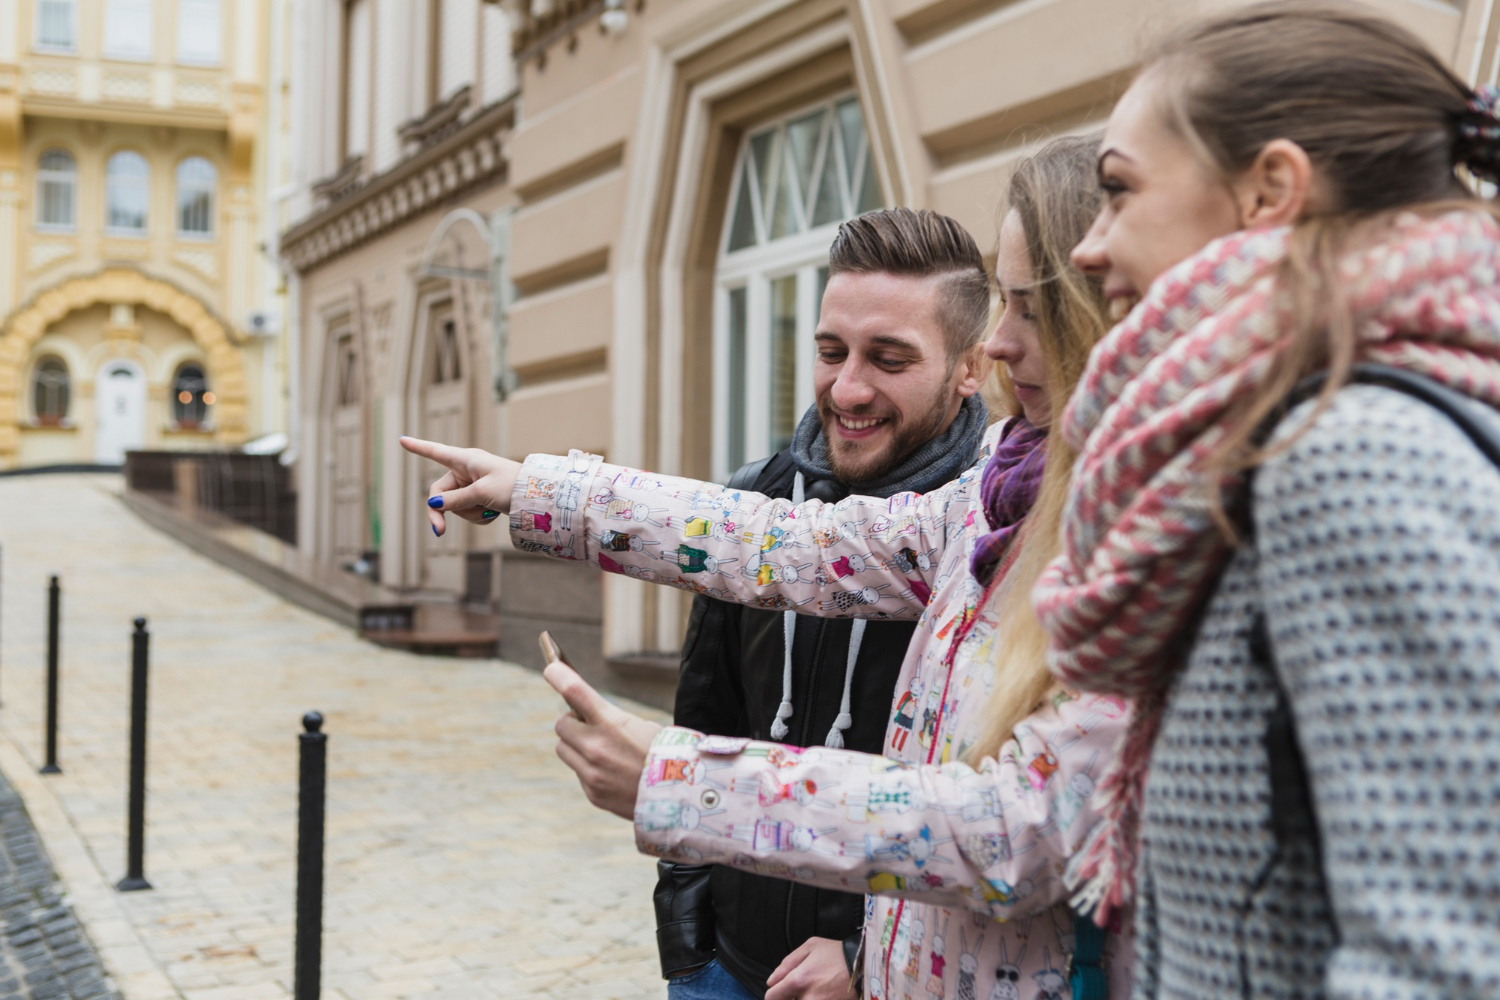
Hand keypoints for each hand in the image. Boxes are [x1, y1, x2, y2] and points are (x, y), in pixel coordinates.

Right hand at [398, 436, 520, 535]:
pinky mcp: (480, 497)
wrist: (536, 497)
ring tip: (488, 510)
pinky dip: (478, 516)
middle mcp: (467, 470)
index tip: (401, 439)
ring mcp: (473, 484)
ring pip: (455, 505)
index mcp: (466, 460)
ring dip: (468, 513)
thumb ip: (455, 500)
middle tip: (439, 531)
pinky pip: (468, 511)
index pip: (436, 452)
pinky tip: (493, 514)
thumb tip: (434, 505)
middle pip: (440, 492)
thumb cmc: (512, 486)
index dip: (418, 447)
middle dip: (441, 511)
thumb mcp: (481, 494)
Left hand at [544, 659, 662, 818]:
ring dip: (576, 746)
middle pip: (562, 724)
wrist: (681, 795)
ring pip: (564, 750)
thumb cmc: (665, 754)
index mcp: (610, 723)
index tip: (552, 667)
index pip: (574, 691)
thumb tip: (585, 717)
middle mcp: (595, 747)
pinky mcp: (592, 793)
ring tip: (602, 751)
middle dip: (574, 722)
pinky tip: (613, 773)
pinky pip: (579, 773)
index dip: (558, 675)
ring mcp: (591, 773)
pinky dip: (589, 769)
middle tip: (589, 725)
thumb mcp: (643, 726)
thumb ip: (610, 720)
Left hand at [766, 938, 857, 999]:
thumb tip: (772, 981)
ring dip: (803, 998)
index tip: (779, 992)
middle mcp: (808, 998)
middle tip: (800, 989)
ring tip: (816, 989)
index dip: (774, 994)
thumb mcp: (811, 947)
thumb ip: (787, 963)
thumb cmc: (839, 954)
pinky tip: (824, 993)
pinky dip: (816, 999)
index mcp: (799, 980)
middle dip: (790, 998)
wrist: (866, 966)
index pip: (772, 998)